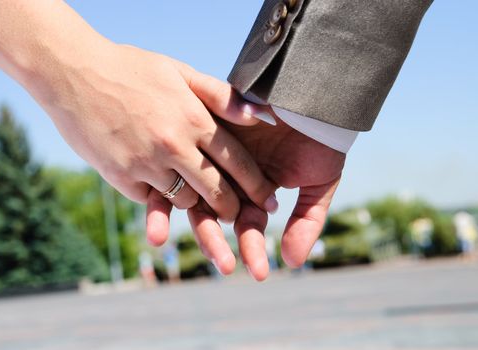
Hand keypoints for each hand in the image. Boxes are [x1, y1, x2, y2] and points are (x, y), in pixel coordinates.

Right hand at [37, 44, 277, 221]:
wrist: (72, 73)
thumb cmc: (130, 69)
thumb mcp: (179, 72)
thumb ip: (221, 96)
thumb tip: (260, 117)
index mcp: (193, 118)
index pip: (237, 161)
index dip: (257, 185)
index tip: (269, 200)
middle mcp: (173, 145)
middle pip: (216, 190)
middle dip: (234, 208)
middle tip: (243, 216)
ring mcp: (145, 163)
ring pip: (185, 201)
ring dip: (196, 204)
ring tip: (203, 202)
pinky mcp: (120, 177)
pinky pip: (151, 200)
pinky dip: (159, 198)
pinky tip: (160, 187)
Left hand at [148, 113, 345, 278]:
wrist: (319, 93)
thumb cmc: (323, 139)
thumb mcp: (319, 184)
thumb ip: (305, 221)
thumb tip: (291, 263)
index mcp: (253, 189)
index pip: (246, 223)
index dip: (252, 247)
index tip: (258, 271)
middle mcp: (228, 174)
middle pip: (212, 212)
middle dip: (215, 240)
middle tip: (222, 266)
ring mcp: (213, 152)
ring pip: (189, 187)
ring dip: (176, 213)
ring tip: (161, 240)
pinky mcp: (203, 125)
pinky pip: (183, 150)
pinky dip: (173, 172)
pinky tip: (167, 194)